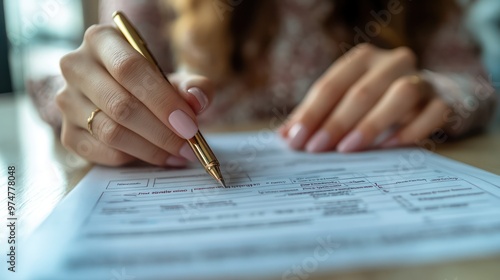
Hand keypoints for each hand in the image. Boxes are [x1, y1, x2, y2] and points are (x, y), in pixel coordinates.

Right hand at [56, 24, 213, 165]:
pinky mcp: (67, 133)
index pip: (130, 69)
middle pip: (120, 105)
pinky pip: (102, 152)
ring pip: (111, 132)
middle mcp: (76, 67)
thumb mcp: (175, 78)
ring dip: (151, 149)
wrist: (125, 97)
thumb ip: (193, 86)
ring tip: (179, 154)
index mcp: (101, 40)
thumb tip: (197, 99)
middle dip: (162, 131)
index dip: (163, 100)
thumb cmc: (151, 85)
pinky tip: (158, 157)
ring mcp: (67, 101)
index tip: (189, 125)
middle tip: (189, 146)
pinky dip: (134, 158)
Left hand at [280, 43, 448, 152]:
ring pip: (400, 95)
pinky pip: (432, 113)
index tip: (294, 140)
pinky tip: (388, 148)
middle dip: (335, 122)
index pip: (331, 85)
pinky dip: (410, 131)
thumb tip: (284, 137)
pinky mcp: (443, 100)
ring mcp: (421, 79)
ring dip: (371, 124)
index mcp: (362, 59)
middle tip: (314, 149)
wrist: (428, 95)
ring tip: (348, 149)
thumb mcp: (344, 103)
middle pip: (361, 91)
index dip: (311, 113)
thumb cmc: (376, 101)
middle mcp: (392, 63)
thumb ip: (317, 115)